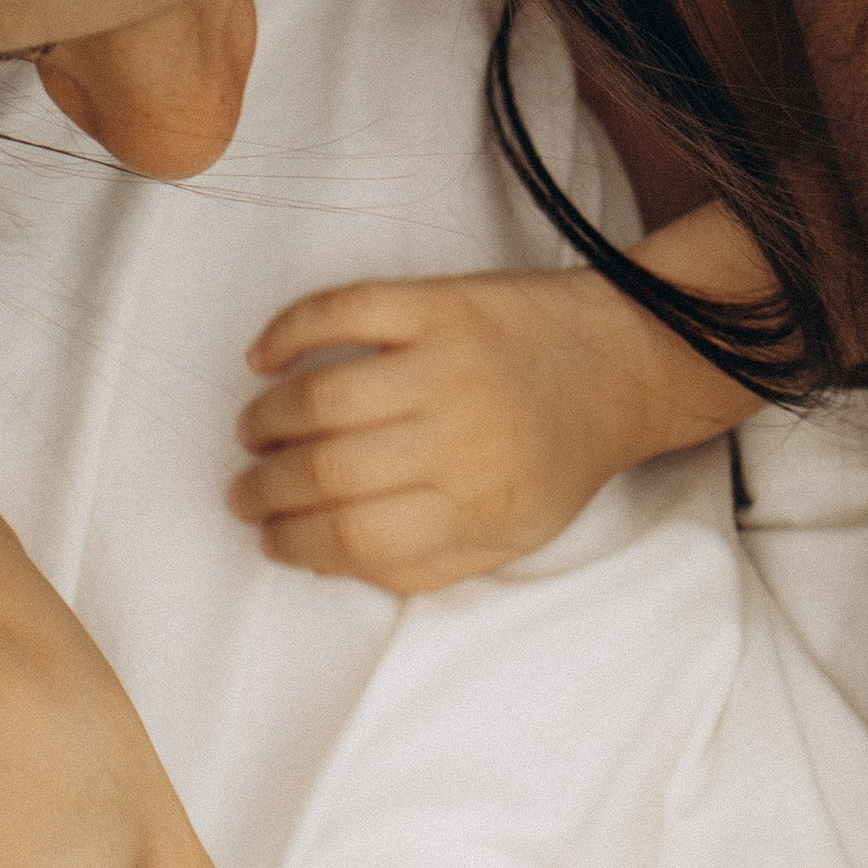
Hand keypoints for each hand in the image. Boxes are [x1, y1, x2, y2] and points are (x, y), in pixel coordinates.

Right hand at [229, 256, 754, 593]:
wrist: (623, 364)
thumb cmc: (557, 458)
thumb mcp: (509, 538)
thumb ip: (424, 565)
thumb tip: (327, 562)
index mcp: (475, 505)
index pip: (353, 537)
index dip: (293, 543)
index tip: (267, 537)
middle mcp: (458, 436)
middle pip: (326, 471)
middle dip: (264, 489)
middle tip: (245, 490)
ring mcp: (447, 363)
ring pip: (320, 396)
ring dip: (267, 420)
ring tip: (253, 433)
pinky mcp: (440, 302)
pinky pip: (342, 310)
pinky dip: (288, 330)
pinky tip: (263, 356)